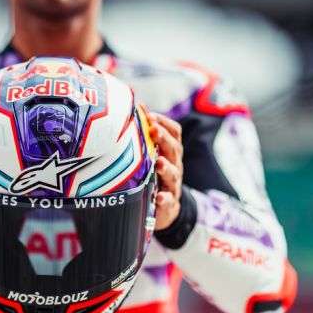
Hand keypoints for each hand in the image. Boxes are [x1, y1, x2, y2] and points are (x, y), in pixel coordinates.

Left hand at [147, 112, 183, 230]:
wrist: (166, 207)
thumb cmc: (155, 173)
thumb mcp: (153, 153)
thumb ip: (147, 131)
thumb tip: (138, 105)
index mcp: (171, 150)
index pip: (174, 132)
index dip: (164, 123)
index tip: (150, 117)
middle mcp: (175, 164)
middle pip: (174, 149)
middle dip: (164, 139)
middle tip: (154, 130)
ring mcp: (173, 184)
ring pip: (173, 173)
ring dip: (166, 167)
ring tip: (159, 163)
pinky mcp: (169, 203)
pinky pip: (168, 200)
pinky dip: (164, 198)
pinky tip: (158, 197)